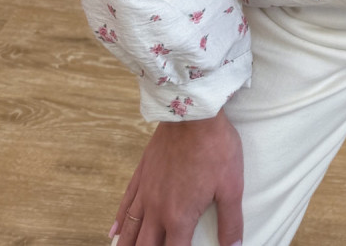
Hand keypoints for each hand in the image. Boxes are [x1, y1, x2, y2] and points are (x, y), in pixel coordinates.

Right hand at [110, 109, 242, 245]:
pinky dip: (118, 221)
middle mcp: (157, 209)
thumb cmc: (216, 148)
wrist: (194, 112)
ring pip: (130, 229)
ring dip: (128, 245)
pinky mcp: (142, 173)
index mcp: (179, 217)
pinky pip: (125, 202)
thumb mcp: (232, 186)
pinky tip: (114, 231)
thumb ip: (231, 222)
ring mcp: (146, 191)